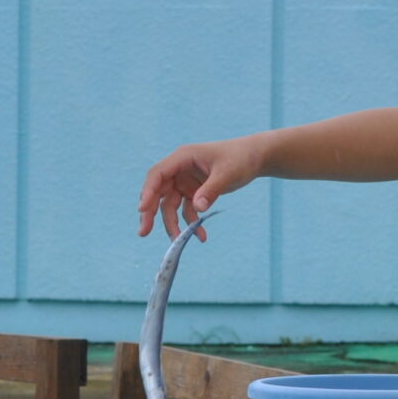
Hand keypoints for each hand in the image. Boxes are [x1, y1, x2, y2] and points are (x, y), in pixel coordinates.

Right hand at [138, 135, 263, 239]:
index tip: (142, 210)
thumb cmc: (240, 158)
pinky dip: (191, 223)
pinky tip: (201, 236)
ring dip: (172, 223)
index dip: (148, 192)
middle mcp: (179, 169)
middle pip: (157, 192)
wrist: (254, 158)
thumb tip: (198, 208)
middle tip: (143, 232)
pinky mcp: (193, 192)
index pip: (158, 174)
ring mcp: (185, 182)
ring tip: (178, 241)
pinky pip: (186, 211)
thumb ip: (211, 190)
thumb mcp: (227, 173)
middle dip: (150, 212)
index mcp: (183, 157)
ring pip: (169, 205)